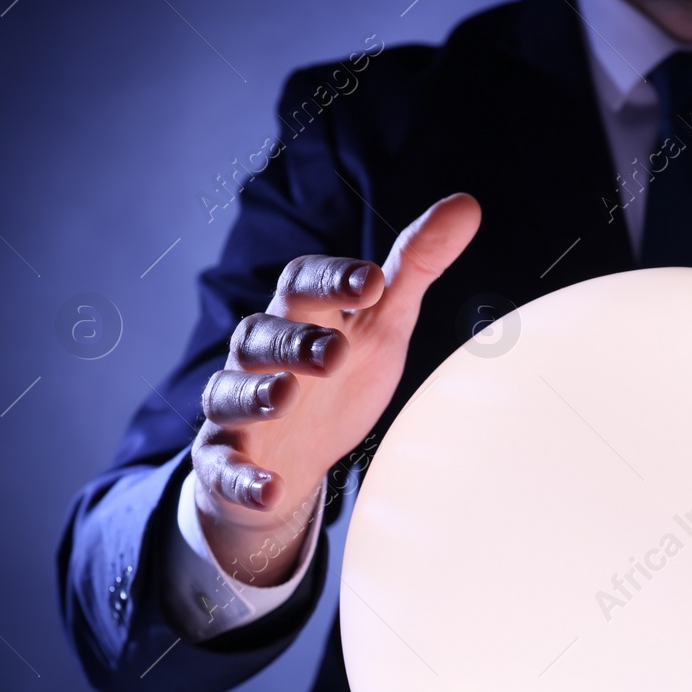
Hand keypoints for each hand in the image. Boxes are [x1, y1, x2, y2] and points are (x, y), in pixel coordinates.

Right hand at [192, 193, 480, 583]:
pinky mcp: (226, 460)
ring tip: (284, 396)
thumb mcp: (383, 322)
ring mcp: (237, 408)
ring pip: (230, 392)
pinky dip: (242, 478)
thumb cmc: (339, 374)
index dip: (335, 279)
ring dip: (255, 393)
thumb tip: (467, 203)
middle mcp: (259, 355)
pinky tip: (271, 487)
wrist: (291, 453)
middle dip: (296, 340)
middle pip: (264, 335)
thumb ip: (417, 266)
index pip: (304, 283)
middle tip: (335, 351)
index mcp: (300, 315)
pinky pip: (224, 468)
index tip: (374, 281)